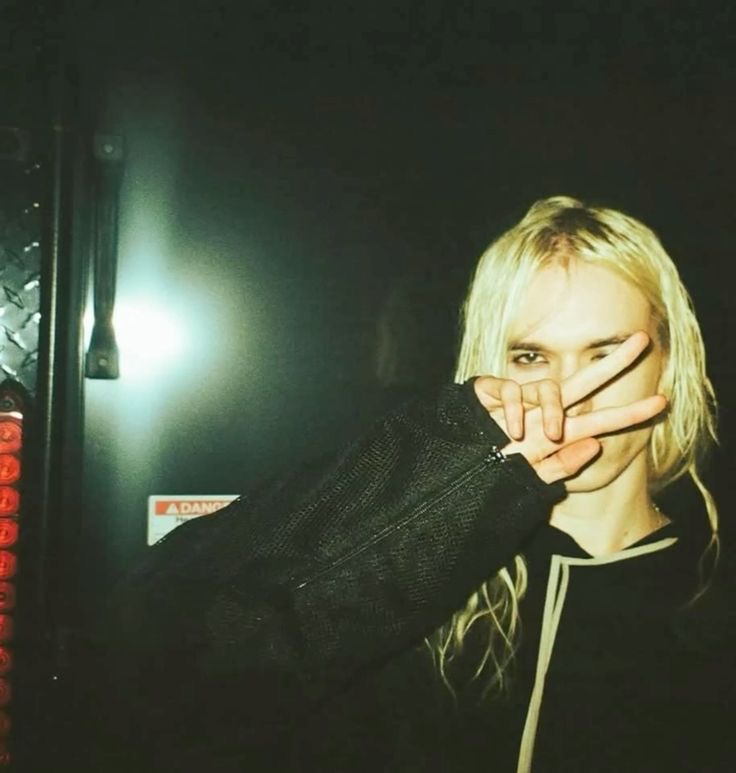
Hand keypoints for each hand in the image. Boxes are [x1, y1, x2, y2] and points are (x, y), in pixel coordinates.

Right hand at [473, 331, 666, 483]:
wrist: (446, 476)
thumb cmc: (487, 479)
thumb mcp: (527, 482)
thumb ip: (560, 467)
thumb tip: (593, 443)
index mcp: (555, 436)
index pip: (599, 420)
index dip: (630, 412)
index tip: (663, 402)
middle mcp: (540, 415)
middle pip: (583, 383)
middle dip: (613, 363)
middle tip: (642, 341)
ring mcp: (517, 403)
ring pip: (549, 387)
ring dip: (554, 410)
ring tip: (550, 435)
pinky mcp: (489, 394)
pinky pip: (510, 390)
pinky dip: (515, 409)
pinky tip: (513, 431)